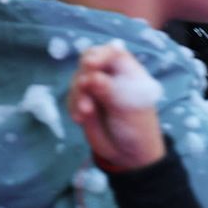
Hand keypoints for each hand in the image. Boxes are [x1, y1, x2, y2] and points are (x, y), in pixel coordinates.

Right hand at [67, 44, 165, 171]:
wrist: (129, 155)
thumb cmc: (137, 126)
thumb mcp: (127, 107)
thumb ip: (108, 90)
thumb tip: (90, 77)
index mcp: (127, 72)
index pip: (112, 53)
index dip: (99, 55)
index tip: (89, 65)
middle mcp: (109, 76)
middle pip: (87, 62)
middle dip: (83, 76)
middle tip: (84, 89)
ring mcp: (94, 89)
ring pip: (76, 80)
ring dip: (77, 95)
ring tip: (85, 112)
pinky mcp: (82, 102)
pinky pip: (70, 97)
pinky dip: (72, 106)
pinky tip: (80, 119)